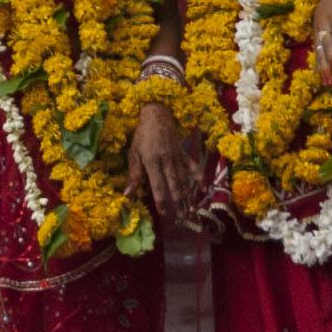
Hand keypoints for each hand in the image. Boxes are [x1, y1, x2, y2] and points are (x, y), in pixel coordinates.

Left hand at [127, 101, 198, 225]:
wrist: (157, 113)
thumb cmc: (142, 135)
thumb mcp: (133, 153)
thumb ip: (133, 175)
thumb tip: (127, 194)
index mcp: (152, 162)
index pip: (158, 186)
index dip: (161, 201)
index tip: (164, 214)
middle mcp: (166, 161)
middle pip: (174, 185)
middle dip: (177, 202)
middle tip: (181, 218)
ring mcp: (177, 156)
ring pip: (184, 178)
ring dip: (187, 194)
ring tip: (190, 209)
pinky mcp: (183, 151)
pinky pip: (192, 165)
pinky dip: (198, 176)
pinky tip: (204, 187)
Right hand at [310, 0, 331, 82]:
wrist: (323, 1)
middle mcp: (323, 27)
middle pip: (327, 44)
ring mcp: (318, 36)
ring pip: (320, 53)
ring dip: (324, 68)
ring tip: (331, 83)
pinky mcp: (316, 43)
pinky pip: (318, 57)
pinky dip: (321, 70)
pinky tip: (326, 82)